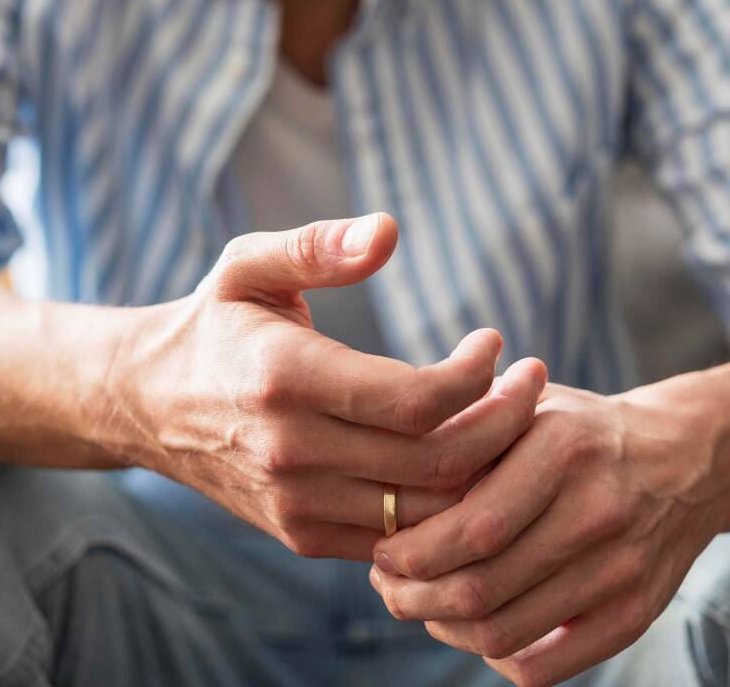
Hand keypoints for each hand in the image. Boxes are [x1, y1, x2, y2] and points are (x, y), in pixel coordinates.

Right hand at [112, 212, 545, 560]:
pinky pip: (398, 539)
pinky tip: (467, 458)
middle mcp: (291, 451)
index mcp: (284, 379)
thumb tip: (389, 229)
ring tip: (513, 419)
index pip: (415, 400)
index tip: (496, 341)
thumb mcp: (249, 264)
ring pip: (427, 513)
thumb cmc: (214, 322)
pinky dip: (447, 507)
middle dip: (505, 422)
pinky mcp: (303, 534)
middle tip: (534, 381)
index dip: (476, 375)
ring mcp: (297, 503)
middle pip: (436, 462)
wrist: (147, 404)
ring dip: (487, 469)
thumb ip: (317, 245)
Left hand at [369, 375, 725, 684]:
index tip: (380, 548)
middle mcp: (595, 510)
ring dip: (443, 628)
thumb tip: (387, 453)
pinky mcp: (631, 614)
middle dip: (414, 595)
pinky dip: (494, 658)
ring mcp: (618, 569)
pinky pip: (545, 669)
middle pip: (482, 586)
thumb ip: (470, 424)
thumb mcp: (531, 403)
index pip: (474, 525)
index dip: (415, 550)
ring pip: (504, 632)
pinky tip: (472, 628)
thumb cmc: (580, 428)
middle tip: (386, 583)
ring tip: (418, 604)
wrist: (681, 458)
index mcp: (562, 448)